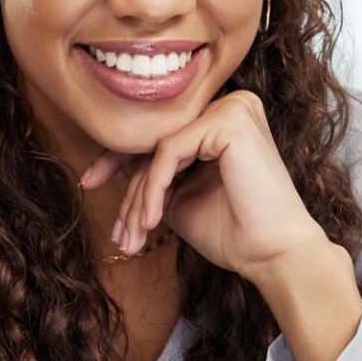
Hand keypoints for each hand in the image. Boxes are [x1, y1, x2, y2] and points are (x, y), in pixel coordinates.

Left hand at [79, 90, 331, 279]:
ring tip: (133, 237)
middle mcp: (230, 105)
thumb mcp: (180, 196)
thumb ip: (155, 174)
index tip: (89, 184)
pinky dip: (153, 188)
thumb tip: (110, 162)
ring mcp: (232, 107)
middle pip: (156, 141)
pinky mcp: (229, 120)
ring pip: (159, 149)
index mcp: (223, 120)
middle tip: (116, 230)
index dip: (119, 160)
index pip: (161, 135)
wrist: (272, 255)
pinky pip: (169, 151)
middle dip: (127, 188)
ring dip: (138, 198)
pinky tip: (150, 221)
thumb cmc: (235, 231)